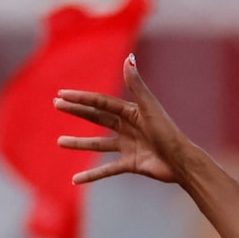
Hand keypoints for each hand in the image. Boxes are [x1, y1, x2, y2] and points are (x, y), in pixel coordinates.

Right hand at [56, 57, 186, 186]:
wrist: (181, 162)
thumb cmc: (168, 132)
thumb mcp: (149, 107)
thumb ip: (136, 84)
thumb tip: (129, 58)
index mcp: (130, 111)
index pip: (100, 102)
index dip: (81, 98)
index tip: (62, 94)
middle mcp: (127, 127)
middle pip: (96, 118)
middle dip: (77, 112)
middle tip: (56, 105)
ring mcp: (127, 146)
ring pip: (98, 145)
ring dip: (79, 144)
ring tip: (60, 141)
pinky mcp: (130, 164)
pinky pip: (107, 170)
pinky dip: (92, 175)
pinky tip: (76, 179)